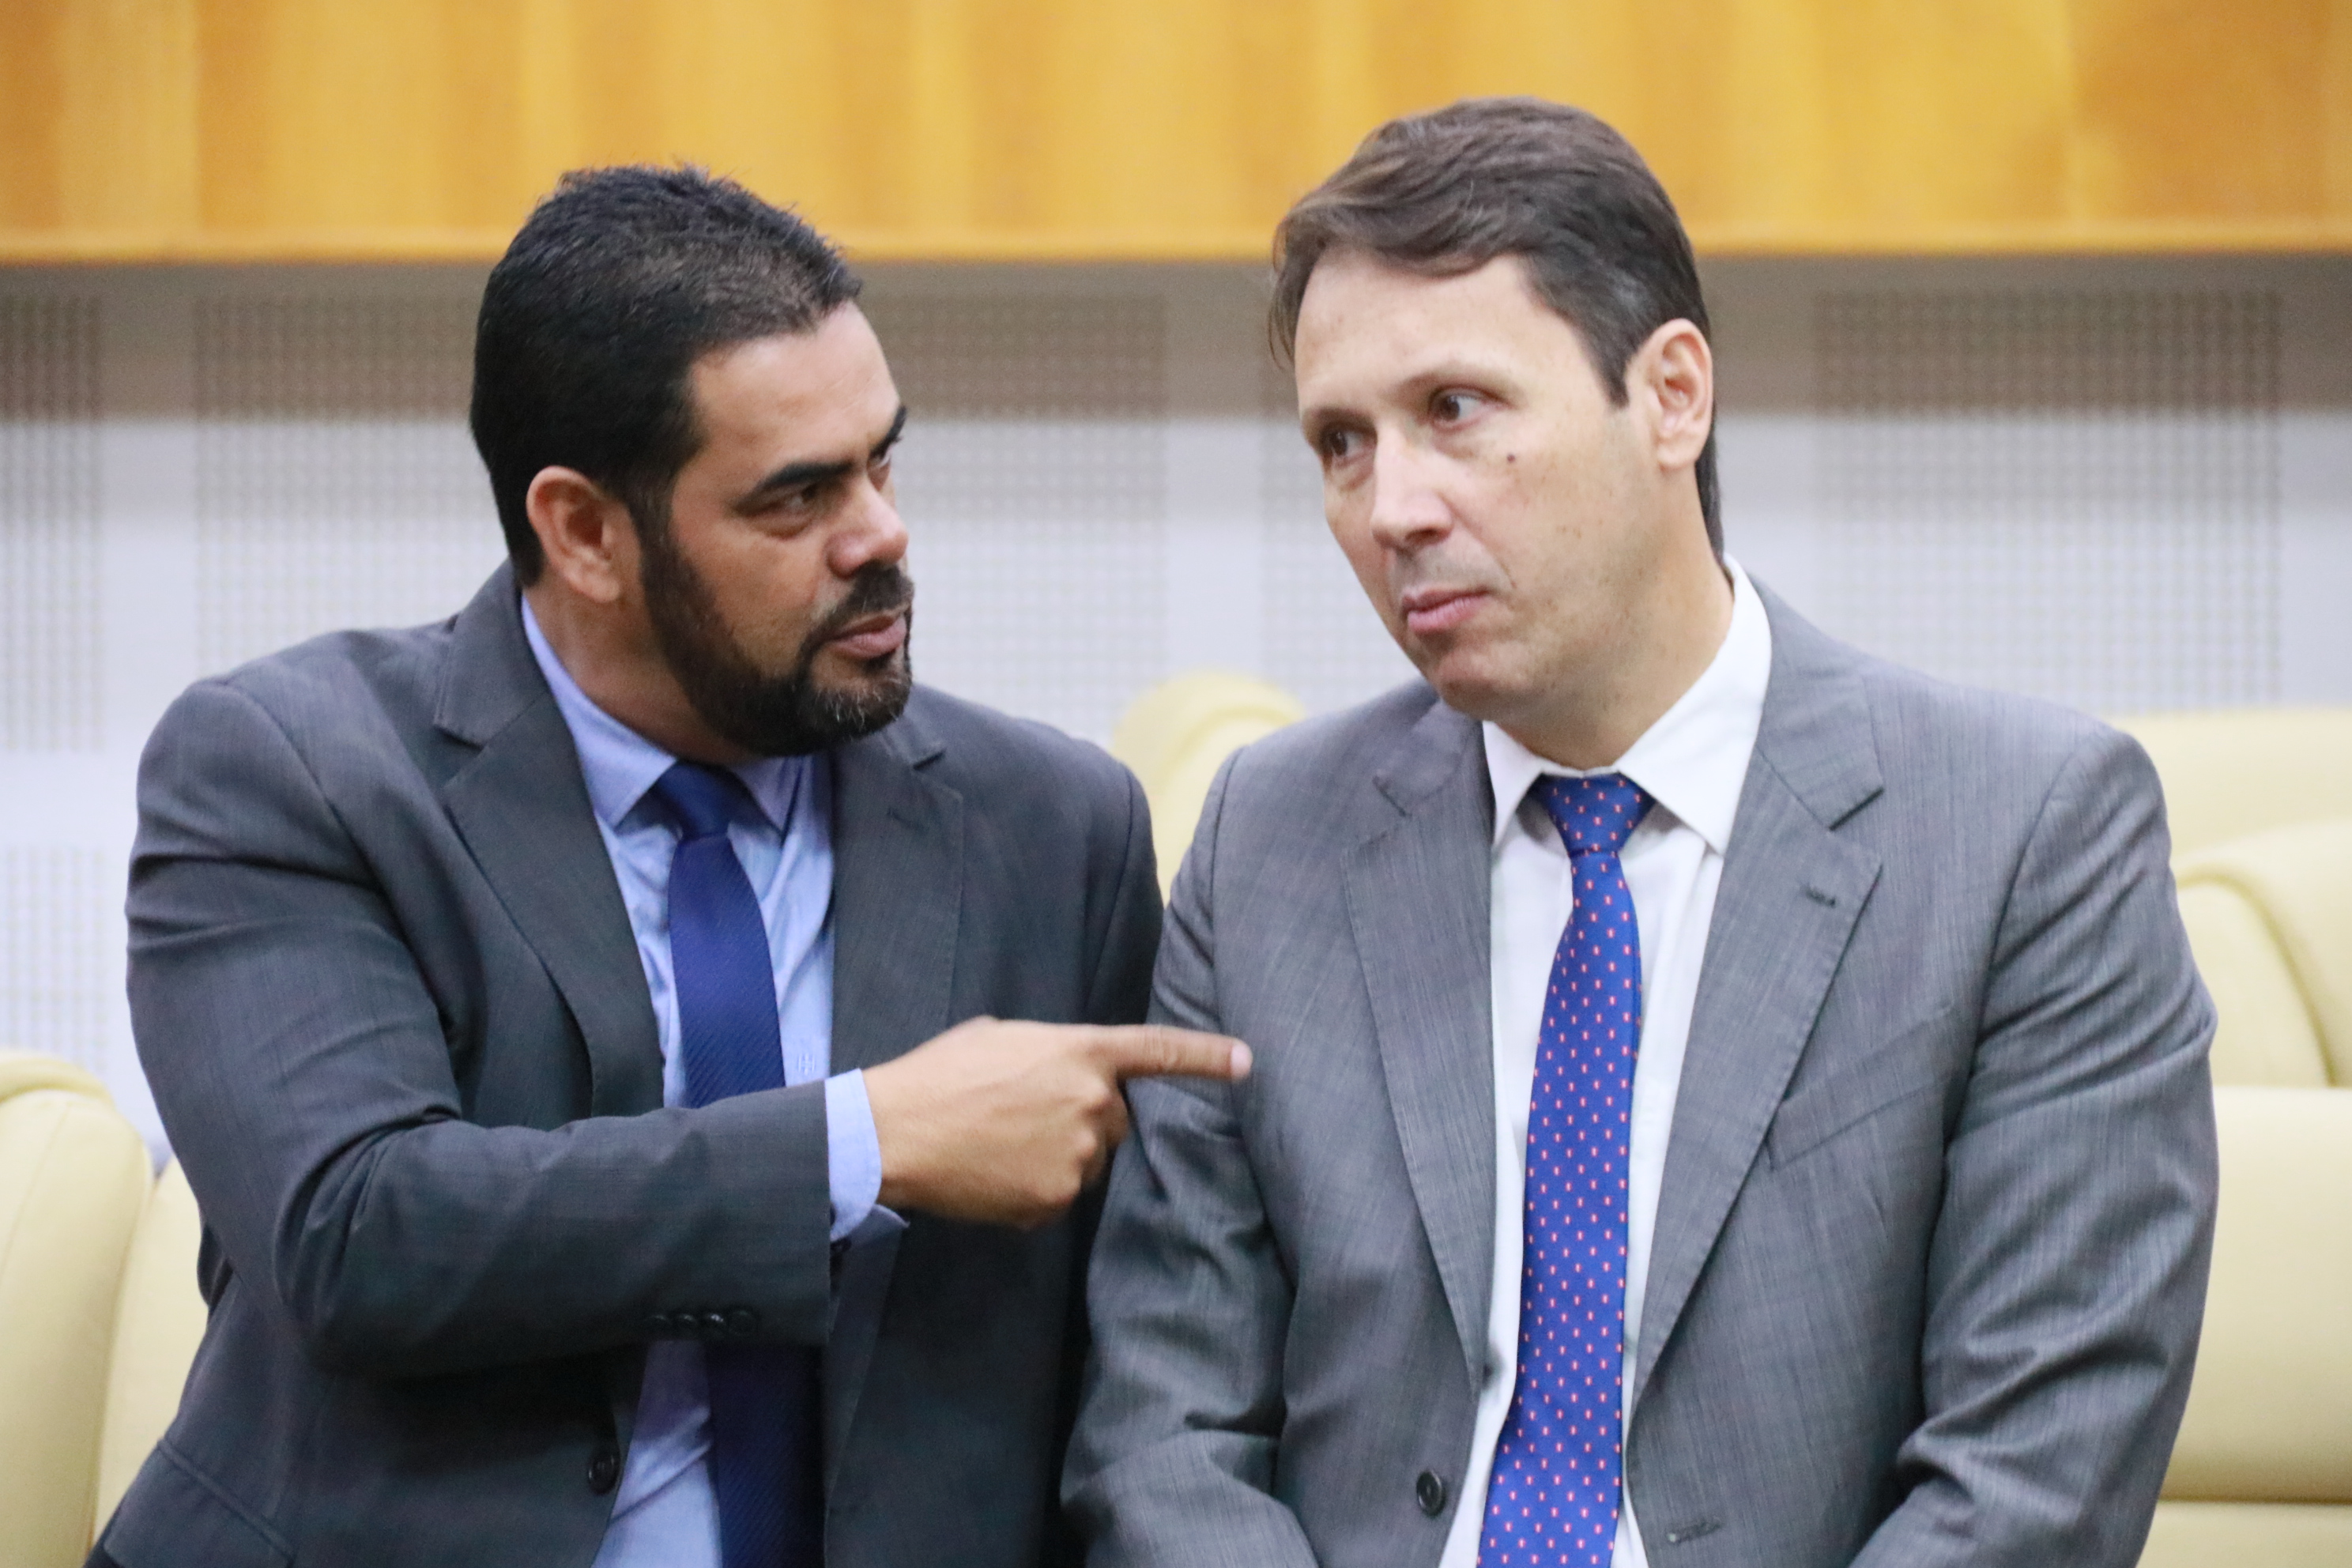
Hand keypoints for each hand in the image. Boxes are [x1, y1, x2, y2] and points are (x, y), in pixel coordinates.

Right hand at [863, 1017, 1251, 1227]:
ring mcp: (1078, 1155)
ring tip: (999, 1143)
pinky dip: (1033, 1190)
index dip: (1207, 1057)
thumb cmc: (940, 1073)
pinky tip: (993, 1174)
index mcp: (1082, 1052)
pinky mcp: (1055, 1200)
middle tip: (1023, 1116)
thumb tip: (1065, 1073)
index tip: (1248, 1062)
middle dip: (1083, 1119)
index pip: (1159, 1052)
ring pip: (1087, 1161)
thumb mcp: (1002, 1038)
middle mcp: (1093, 1103)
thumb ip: (1052, 1053)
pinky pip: (1058, 1197)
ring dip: (1057, 1156)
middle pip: (1115, 1120)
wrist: (897, 1131)